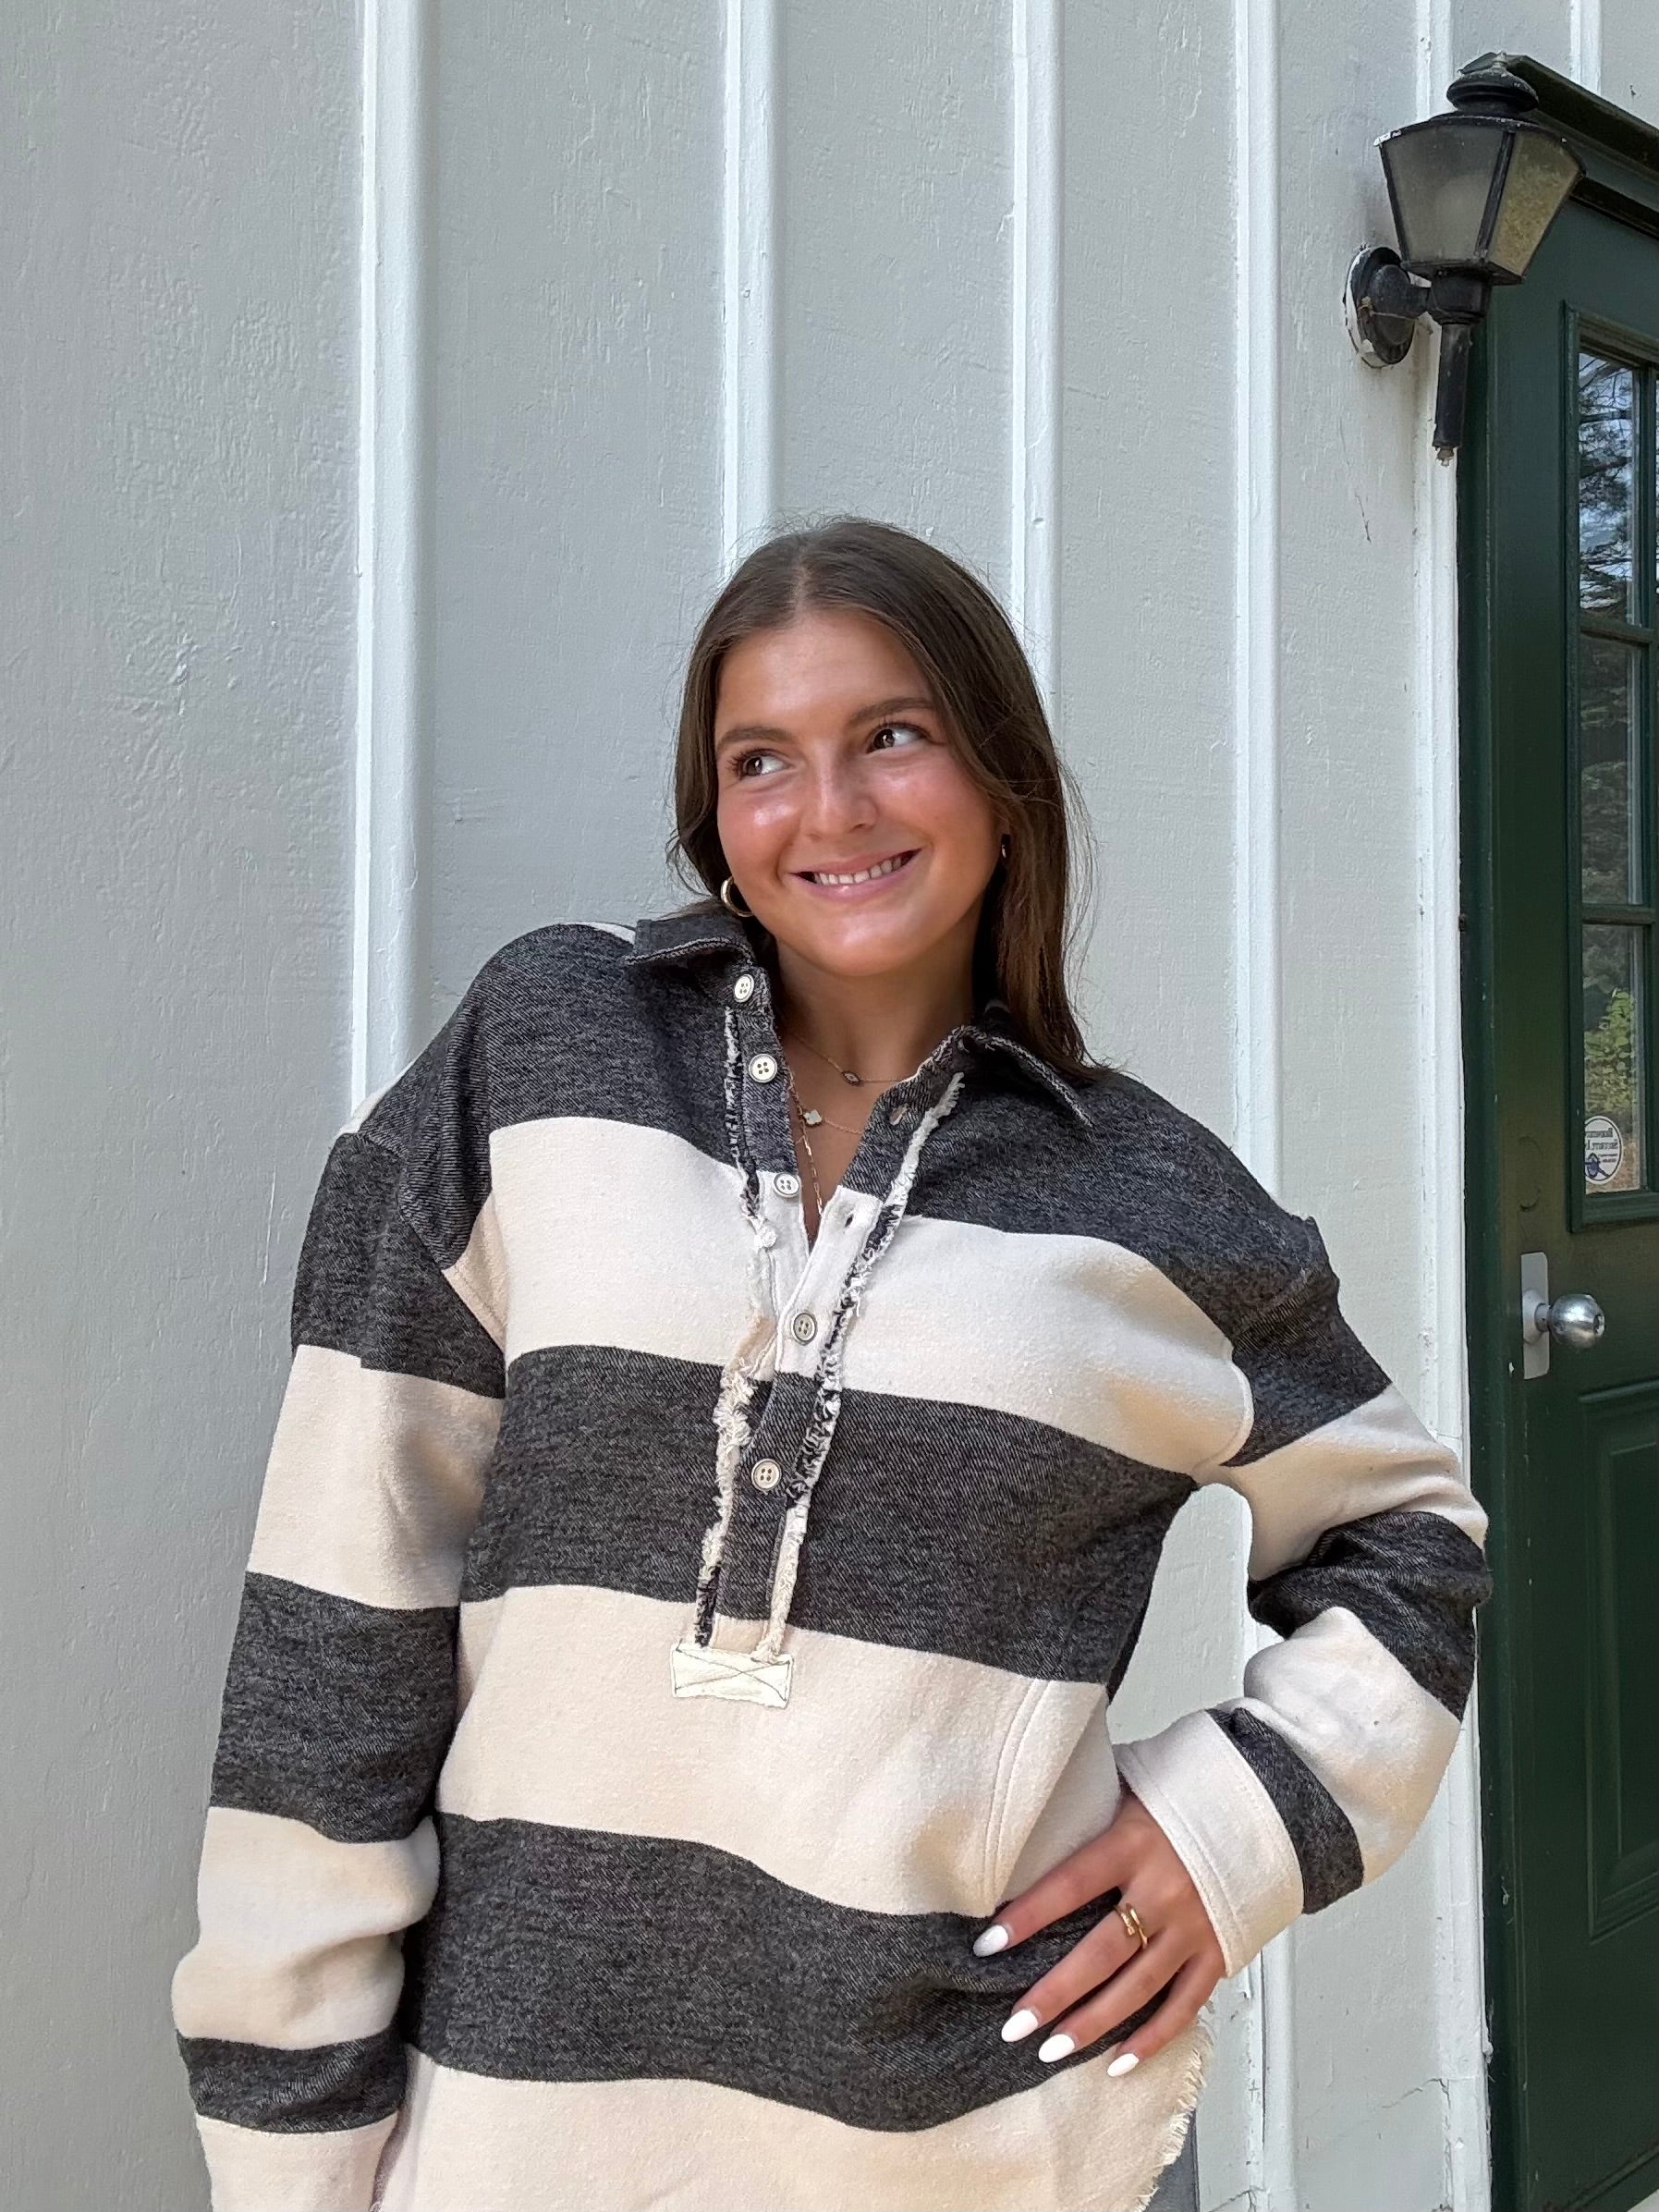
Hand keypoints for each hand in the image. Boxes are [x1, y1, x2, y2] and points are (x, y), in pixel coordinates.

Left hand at [970, 1785, 1224, 2074]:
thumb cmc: (1186, 1794)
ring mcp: (1195, 1926)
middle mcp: (1164, 1890)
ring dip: (1092, 2024)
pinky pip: (1184, 2005)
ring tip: (1050, 2051)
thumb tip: (1032, 1826)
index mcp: (1135, 1843)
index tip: (987, 1945)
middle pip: (1101, 1953)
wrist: (1262, 1805)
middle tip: (1014, 2025)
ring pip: (1137, 1989)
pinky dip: (1153, 2038)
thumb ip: (1091, 1813)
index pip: (1070, 1885)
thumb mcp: (1134, 1787)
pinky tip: (1118, 2062)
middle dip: (1054, 1993)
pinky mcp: (1220, 1951)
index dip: (1029, 1917)